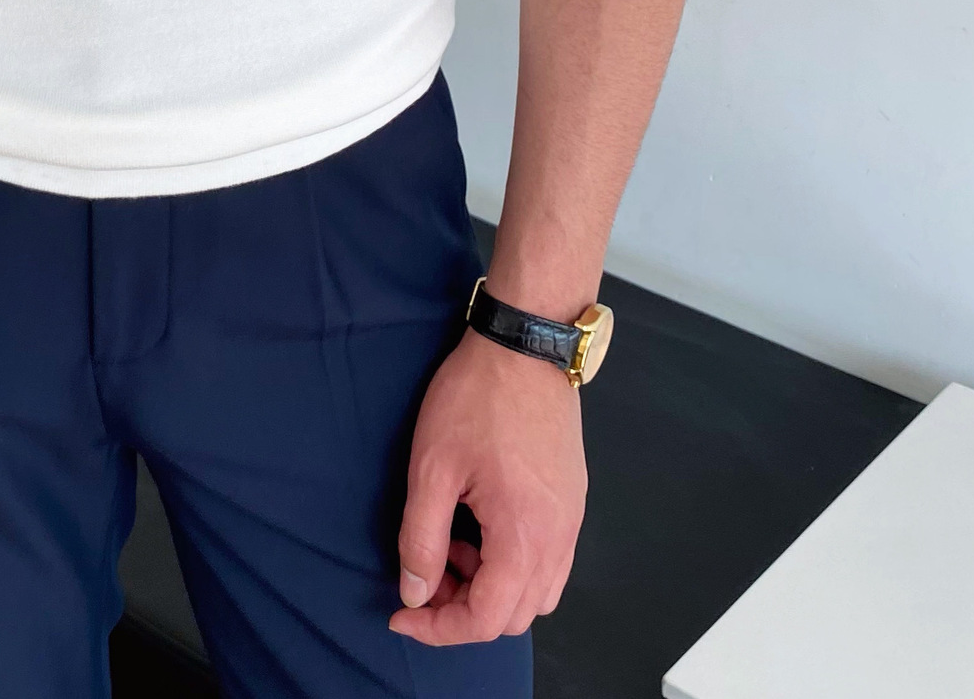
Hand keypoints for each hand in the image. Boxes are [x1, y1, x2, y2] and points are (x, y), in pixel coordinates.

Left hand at [388, 327, 585, 643]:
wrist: (524, 344)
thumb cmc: (478, 396)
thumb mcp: (432, 467)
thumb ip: (421, 539)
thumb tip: (415, 592)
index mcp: (525, 536)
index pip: (487, 620)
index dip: (439, 628)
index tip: (402, 613)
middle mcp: (559, 537)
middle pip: (514, 615)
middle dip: (462, 610)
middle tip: (423, 578)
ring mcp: (571, 519)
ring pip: (536, 592)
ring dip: (489, 589)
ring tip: (450, 547)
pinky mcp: (571, 499)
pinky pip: (548, 560)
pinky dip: (511, 564)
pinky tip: (479, 526)